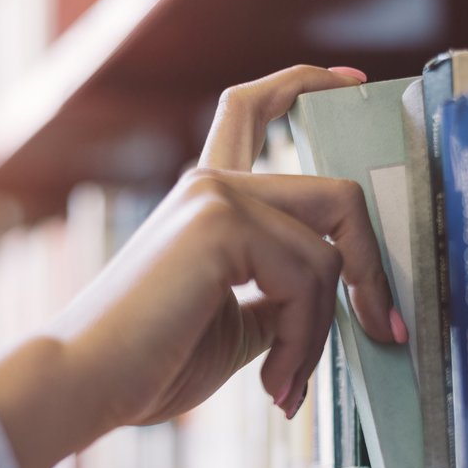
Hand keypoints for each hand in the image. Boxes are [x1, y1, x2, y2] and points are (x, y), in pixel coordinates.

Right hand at [0, 65, 405, 467]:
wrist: (85, 385)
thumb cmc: (150, 364)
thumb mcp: (238, 325)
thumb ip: (283, 297)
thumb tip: (338, 301)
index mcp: (207, 199)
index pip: (254, 108)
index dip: (307, 84)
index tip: (351, 82)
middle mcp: (212, 183)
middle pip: (335, 196)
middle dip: (371, 267)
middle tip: (382, 328)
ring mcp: (216, 196)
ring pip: (328, 252)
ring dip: (323, 332)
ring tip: (287, 383)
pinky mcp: (219, 223)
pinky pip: (309, 278)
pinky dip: (305, 340)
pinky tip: (274, 382)